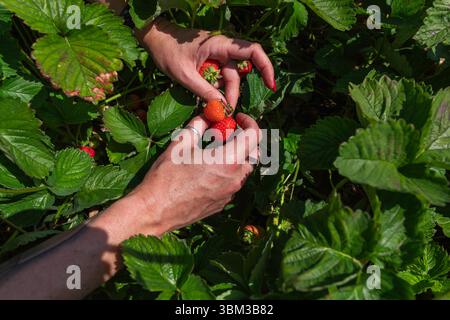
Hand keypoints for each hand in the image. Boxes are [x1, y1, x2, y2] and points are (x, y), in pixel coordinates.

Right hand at [128, 113, 260, 233]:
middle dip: (244, 140)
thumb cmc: (166, 177)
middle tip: (227, 133)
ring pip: (244, 170)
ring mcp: (230, 193)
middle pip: (253, 154)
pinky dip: (228, 172)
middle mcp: (235, 178)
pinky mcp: (223, 203)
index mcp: (228, 160)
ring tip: (216, 151)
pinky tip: (208, 170)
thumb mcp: (180, 144)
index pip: (254, 136)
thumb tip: (207, 115)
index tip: (238, 118)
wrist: (155, 211)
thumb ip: (197, 126)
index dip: (249, 122)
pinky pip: (233, 183)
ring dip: (237, 156)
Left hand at [136, 18, 275, 108]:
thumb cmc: (168, 52)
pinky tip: (205, 98)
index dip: (266, 67)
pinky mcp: (211, 61)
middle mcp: (222, 49)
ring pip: (227, 79)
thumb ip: (205, 92)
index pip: (252, 52)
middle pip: (236, 74)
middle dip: (232, 94)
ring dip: (221, 94)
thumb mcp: (185, 75)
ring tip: (210, 107)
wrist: (155, 39)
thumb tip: (222, 109)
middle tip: (224, 113)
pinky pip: (218, 78)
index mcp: (220, 45)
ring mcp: (217, 55)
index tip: (270, 85)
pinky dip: (214, 90)